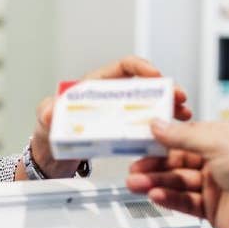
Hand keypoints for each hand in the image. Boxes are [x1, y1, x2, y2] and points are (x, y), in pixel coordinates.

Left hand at [27, 56, 192, 177]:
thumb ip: (47, 113)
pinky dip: (160, 126)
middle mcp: (110, 98)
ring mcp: (118, 114)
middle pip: (143, 85)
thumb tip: (50, 110)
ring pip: (149, 104)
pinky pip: (145, 125)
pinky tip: (172, 132)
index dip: (140, 67)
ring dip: (168, 106)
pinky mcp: (122, 131)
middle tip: (179, 98)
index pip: (122, 67)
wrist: (51, 160)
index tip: (154, 75)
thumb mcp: (45, 122)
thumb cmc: (48, 133)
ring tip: (183, 114)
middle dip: (164, 88)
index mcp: (94, 87)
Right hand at [125, 120, 228, 227]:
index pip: (183, 137)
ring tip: (136, 184)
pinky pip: (184, 201)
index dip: (161, 141)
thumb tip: (158, 124)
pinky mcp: (211, 208)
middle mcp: (217, 161)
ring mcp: (214, 185)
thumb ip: (182, 135)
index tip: (141, 142)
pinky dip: (168, 198)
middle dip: (153, 165)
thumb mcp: (216, 142)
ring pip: (177, 182)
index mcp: (221, 139)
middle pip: (176, 162)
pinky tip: (155, 194)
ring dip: (155, 182)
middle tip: (134, 168)